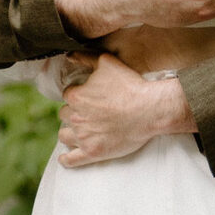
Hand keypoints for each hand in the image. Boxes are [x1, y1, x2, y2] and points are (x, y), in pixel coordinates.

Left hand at [57, 58, 192, 166]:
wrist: (150, 110)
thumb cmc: (130, 85)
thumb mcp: (107, 63)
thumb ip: (85, 57)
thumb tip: (69, 55)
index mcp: (76, 97)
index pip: (68, 95)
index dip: (78, 95)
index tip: (89, 98)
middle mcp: (75, 117)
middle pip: (65, 115)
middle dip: (74, 113)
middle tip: (89, 113)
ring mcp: (83, 137)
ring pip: (64, 135)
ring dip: (70, 132)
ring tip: (80, 131)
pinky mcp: (92, 153)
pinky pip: (71, 159)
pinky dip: (66, 159)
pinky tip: (66, 158)